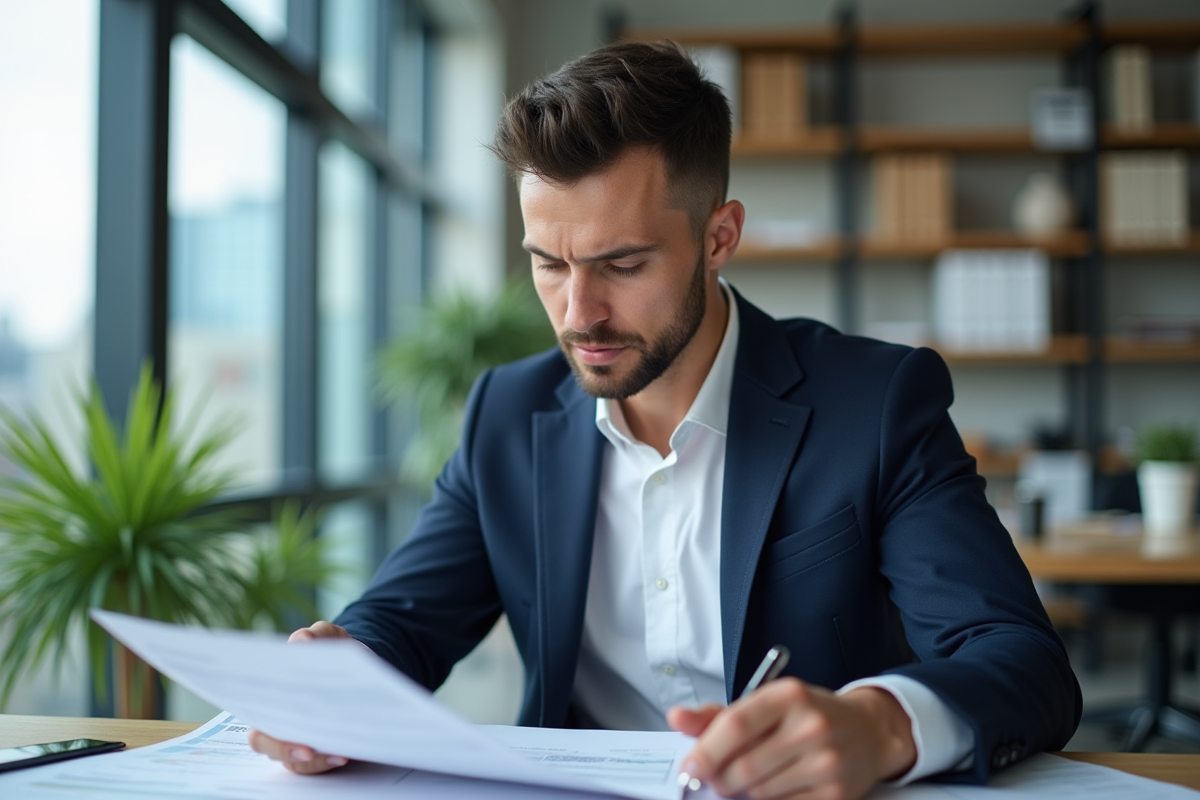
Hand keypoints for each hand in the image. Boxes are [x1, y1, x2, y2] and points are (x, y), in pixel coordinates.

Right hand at [246, 622, 353, 773]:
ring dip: (313, 760)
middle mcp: (277, 719)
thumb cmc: (332, 651)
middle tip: (307, 750)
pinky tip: (345, 755)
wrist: (360, 666)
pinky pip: (315, 766)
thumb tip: (303, 642)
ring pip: (292, 761)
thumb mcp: (329, 637)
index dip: (256, 713)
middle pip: (266, 743)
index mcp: (272, 690)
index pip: (252, 707)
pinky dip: (327, 762)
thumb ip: (317, 635)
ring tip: (338, 753)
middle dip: (284, 749)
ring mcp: (296, 738)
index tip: (274, 716)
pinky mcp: (318, 751)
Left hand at [667, 679, 915, 799]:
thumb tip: (676, 718)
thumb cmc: (807, 715)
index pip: (736, 725)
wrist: (868, 731)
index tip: (689, 767)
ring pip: (760, 792)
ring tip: (747, 779)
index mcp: (789, 695)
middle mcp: (811, 725)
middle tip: (712, 780)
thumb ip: (718, 714)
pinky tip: (772, 788)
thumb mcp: (766, 703)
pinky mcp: (837, 793)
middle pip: (744, 767)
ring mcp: (827, 762)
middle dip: (719, 780)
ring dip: (743, 792)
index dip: (705, 751)